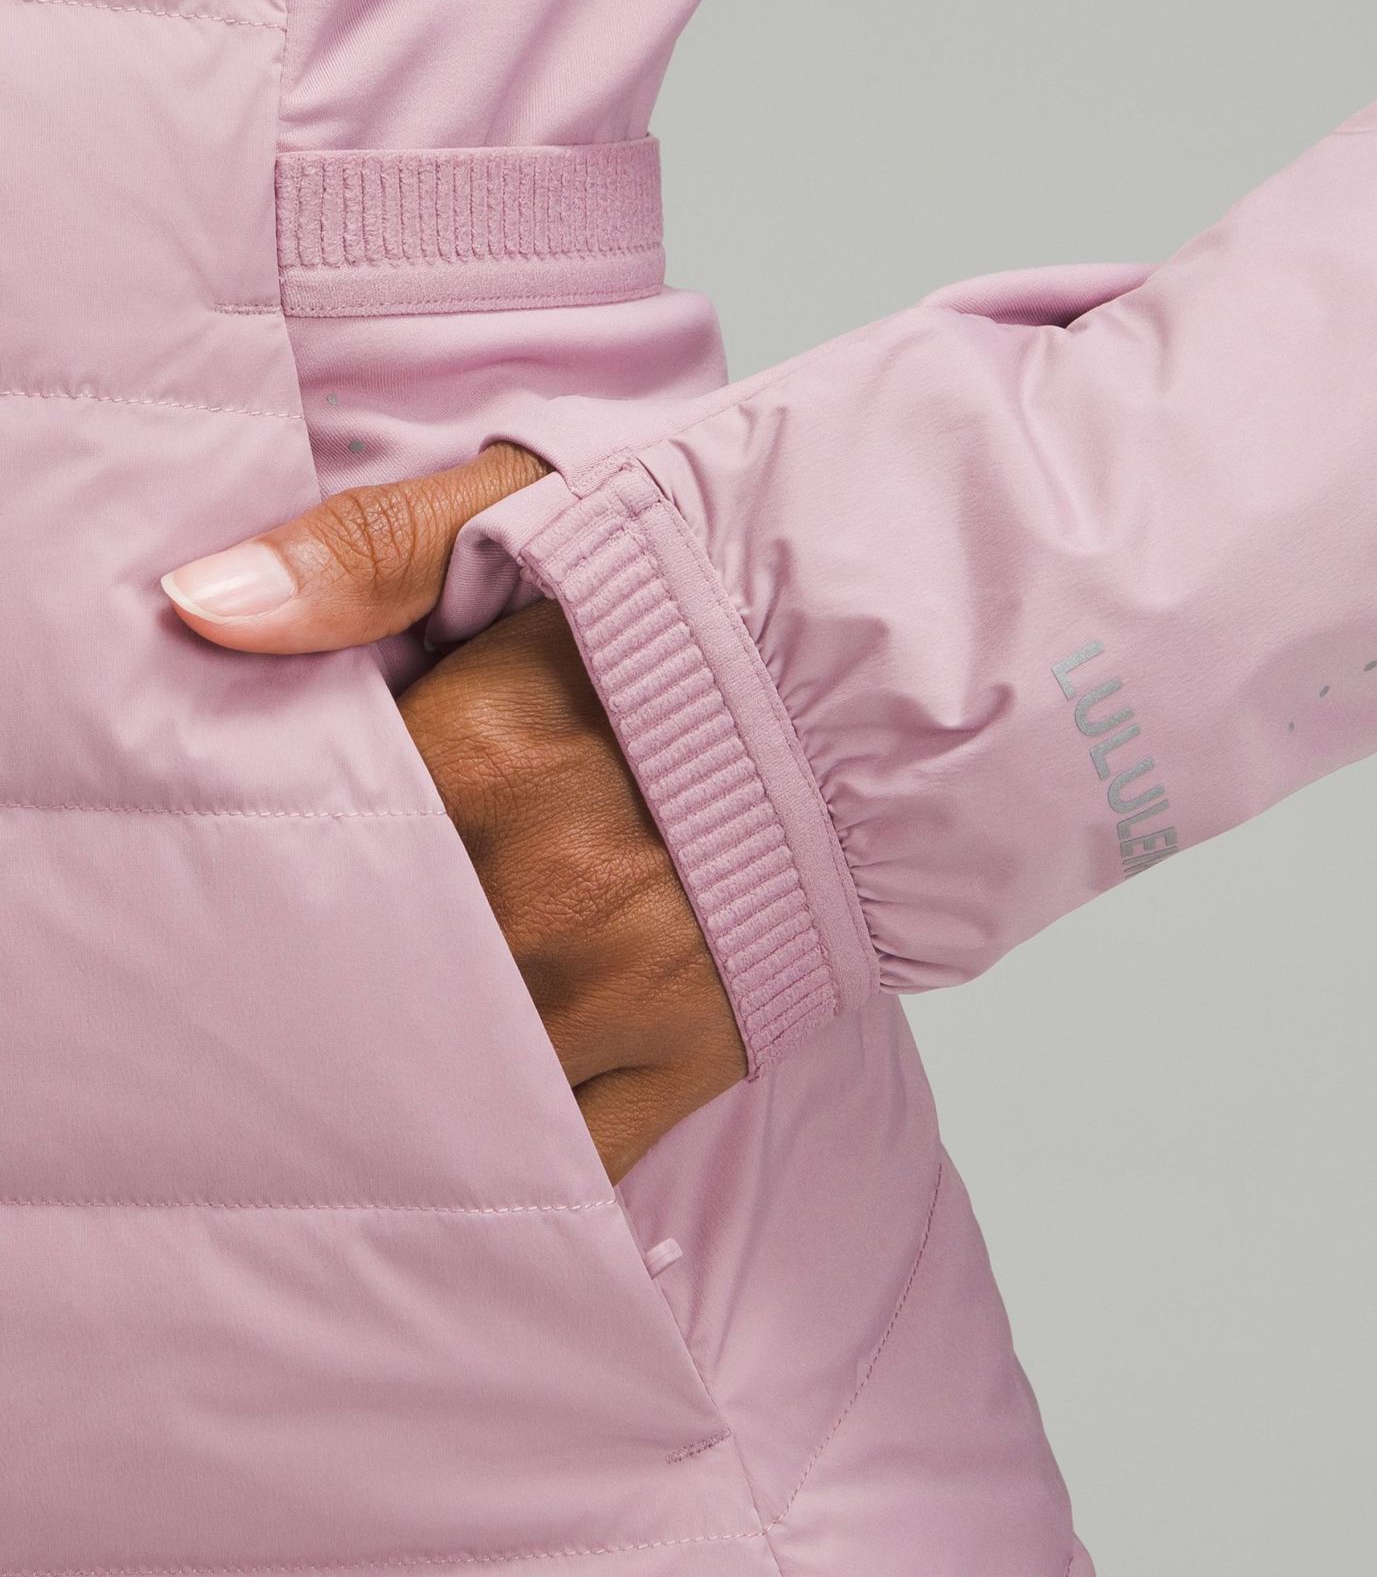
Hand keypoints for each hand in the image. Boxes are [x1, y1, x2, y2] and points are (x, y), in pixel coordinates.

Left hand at [161, 445, 747, 1180]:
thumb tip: (196, 604)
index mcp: (483, 759)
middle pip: (356, 974)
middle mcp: (538, 895)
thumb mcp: (530, 514)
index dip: (244, 857)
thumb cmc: (702, 584)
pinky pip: (564, 1152)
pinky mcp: (686, 1058)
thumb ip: (359, 553)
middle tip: (212, 1003)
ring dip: (376, 1071)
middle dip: (292, 980)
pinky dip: (497, 1154)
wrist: (888, 675)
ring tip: (302, 1082)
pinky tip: (439, 1147)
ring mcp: (614, 994)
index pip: (301, 838)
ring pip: (442, 1075)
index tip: (200, 876)